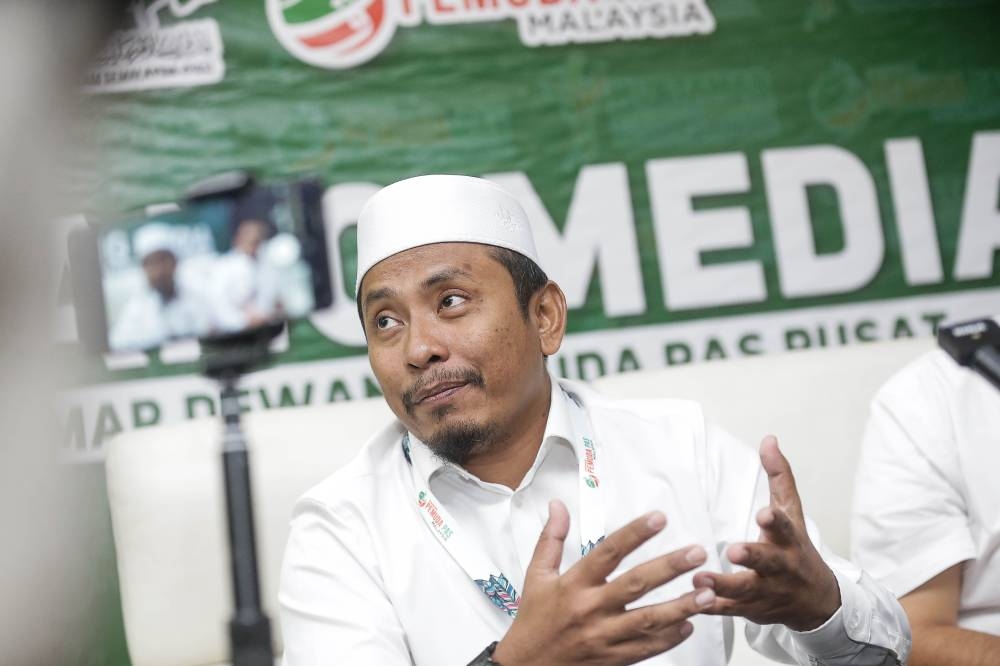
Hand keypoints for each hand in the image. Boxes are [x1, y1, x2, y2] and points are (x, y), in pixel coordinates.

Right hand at [492, 501, 714, 665]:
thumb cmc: (534, 619)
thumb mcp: (536, 576)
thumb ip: (551, 539)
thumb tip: (558, 505)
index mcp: (574, 584)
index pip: (608, 552)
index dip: (635, 534)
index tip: (659, 518)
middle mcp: (591, 609)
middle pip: (636, 584)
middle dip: (669, 568)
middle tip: (697, 553)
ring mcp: (604, 636)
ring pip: (649, 620)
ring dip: (681, 606)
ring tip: (708, 593)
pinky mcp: (614, 659)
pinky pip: (647, 648)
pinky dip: (670, 638)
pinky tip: (689, 624)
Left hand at [693, 435, 840, 631]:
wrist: (816, 601)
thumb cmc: (797, 549)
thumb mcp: (793, 512)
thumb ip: (779, 476)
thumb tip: (768, 439)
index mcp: (789, 541)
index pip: (784, 528)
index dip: (775, 520)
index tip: (763, 513)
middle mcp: (780, 568)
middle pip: (768, 563)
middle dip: (753, 557)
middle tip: (735, 551)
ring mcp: (765, 591)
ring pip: (744, 590)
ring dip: (722, 586)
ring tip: (699, 578)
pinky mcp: (749, 609)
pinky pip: (729, 611)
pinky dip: (712, 608)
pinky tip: (693, 602)